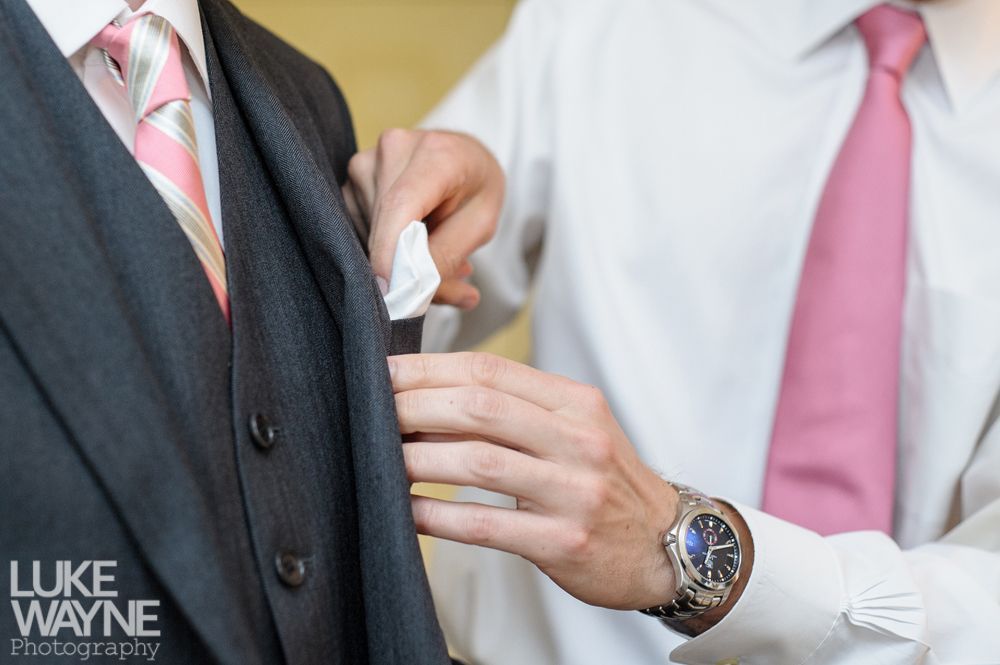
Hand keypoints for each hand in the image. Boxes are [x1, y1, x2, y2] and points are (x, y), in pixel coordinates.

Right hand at [343, 129, 503, 309]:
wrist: (462, 158)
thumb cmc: (476, 189)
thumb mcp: (480, 226)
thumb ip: (446, 257)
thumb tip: (410, 292)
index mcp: (437, 154)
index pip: (401, 205)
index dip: (391, 252)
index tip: (391, 291)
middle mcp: (393, 149)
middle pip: (383, 227)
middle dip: (403, 268)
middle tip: (443, 287)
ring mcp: (365, 163)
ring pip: (369, 234)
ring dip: (396, 260)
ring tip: (433, 255)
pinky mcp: (350, 181)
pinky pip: (360, 230)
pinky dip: (384, 249)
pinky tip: (410, 244)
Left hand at [388, 351, 679, 609]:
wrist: (669, 543)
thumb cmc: (606, 481)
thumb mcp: (575, 430)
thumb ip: (516, 411)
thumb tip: (430, 402)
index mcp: (576, 402)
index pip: (490, 370)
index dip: (430, 368)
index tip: (387, 372)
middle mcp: (578, 439)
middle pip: (480, 408)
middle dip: (416, 406)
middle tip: (374, 413)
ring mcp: (574, 490)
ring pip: (478, 461)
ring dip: (418, 459)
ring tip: (382, 459)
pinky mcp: (564, 540)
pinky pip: (486, 524)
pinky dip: (438, 517)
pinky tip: (408, 510)